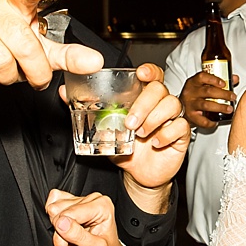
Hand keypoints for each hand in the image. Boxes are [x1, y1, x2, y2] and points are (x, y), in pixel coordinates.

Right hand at [46, 189, 122, 245]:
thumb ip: (78, 236)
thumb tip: (61, 222)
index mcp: (102, 206)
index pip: (70, 213)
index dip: (64, 232)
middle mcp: (91, 200)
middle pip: (58, 211)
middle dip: (61, 233)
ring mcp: (79, 201)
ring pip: (53, 211)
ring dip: (59, 232)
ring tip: (72, 241)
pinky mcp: (69, 205)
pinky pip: (50, 208)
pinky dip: (54, 225)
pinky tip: (66, 234)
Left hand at [59, 64, 188, 206]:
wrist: (139, 174)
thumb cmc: (125, 148)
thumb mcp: (103, 129)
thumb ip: (87, 110)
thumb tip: (64, 94)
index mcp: (143, 97)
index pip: (152, 75)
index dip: (149, 71)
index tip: (141, 74)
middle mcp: (159, 104)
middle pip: (160, 89)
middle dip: (144, 104)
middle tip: (129, 122)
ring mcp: (172, 119)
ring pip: (172, 105)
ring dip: (154, 118)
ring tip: (140, 134)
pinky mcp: (181, 135)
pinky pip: (181, 126)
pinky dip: (167, 133)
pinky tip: (155, 142)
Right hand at [179, 70, 237, 128]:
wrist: (180, 108)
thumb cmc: (195, 95)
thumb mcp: (204, 85)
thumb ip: (219, 81)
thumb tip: (235, 78)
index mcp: (193, 82)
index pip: (202, 77)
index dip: (214, 79)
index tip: (224, 83)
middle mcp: (190, 92)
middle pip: (207, 91)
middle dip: (223, 94)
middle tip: (232, 97)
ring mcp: (189, 105)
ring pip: (206, 105)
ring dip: (220, 107)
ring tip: (229, 109)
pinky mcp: (190, 116)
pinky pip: (202, 120)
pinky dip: (211, 122)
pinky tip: (217, 121)